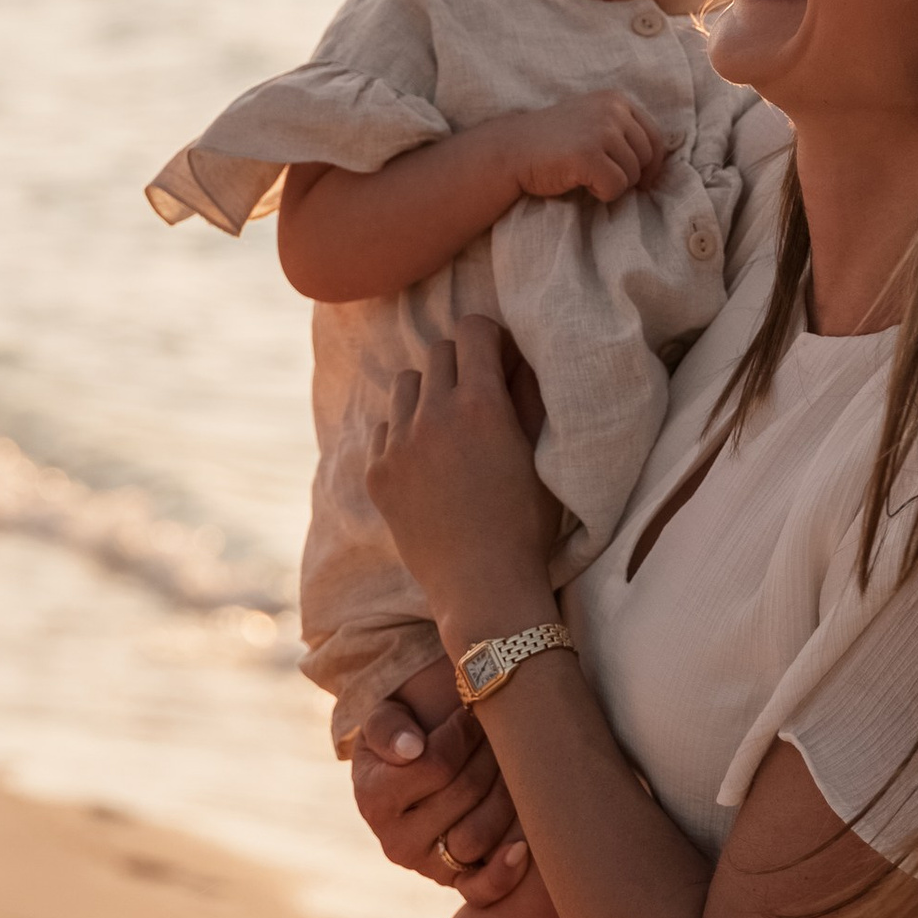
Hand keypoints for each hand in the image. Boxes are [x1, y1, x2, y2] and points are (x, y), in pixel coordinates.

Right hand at [349, 667, 531, 905]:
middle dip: (490, 756)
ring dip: (508, 795)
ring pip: (479, 834)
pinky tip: (525, 847)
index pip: (435, 764)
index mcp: (373, 799)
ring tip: (514, 766)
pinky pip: (482, 889)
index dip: (462, 734)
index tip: (473, 711)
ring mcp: (427, 867)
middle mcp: (396, 841)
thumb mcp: (381, 722)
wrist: (408, 778)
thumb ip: (387, 727)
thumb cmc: (400, 740)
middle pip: (465, 794)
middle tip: (502, 733)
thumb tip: (412, 749)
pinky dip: (505, 872)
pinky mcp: (455, 883)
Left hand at [368, 318, 561, 650]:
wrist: (482, 588)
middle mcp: (433, 415)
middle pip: (438, 352)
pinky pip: (385, 426)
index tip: (497, 355)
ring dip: (428, 392)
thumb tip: (519, 353)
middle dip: (460, 362)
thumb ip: (528, 395)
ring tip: (449, 425)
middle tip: (478, 392)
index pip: (473, 330)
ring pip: (406, 383)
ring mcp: (398, 444)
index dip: (489, 337)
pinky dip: (404, 431)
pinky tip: (427, 459)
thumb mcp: (540, 454)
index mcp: (481, 405)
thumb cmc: (526, 523)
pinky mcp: (377, 472)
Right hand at [504, 91, 665, 204]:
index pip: (655, 137)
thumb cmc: (552, 143)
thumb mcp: (591, 121)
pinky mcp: (588, 155)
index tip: (639, 180)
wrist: (510, 150)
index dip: (651, 164)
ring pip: (632, 175)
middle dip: (628, 175)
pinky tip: (579, 182)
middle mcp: (612, 110)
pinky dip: (601, 194)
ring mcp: (601, 131)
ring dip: (612, 184)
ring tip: (584, 176)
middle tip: (600, 177)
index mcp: (615, 99)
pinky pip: (615, 187)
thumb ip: (622, 129)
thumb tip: (658, 164)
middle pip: (646, 158)